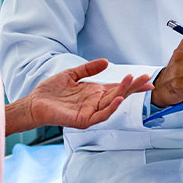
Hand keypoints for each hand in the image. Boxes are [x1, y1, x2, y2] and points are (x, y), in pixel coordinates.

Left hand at [28, 59, 152, 128]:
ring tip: (132, 81)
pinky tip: (118, 98)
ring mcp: (91, 112)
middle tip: (147, 78)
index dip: (132, 83)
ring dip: (123, 93)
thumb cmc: (51, 91)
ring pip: (112, 103)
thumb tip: (106, 62)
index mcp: (94, 93)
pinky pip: (101, 115)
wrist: (34, 103)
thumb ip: (89, 68)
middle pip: (119, 94)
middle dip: (133, 87)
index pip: (117, 87)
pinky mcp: (83, 120)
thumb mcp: (72, 74)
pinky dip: (111, 107)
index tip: (147, 78)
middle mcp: (95, 103)